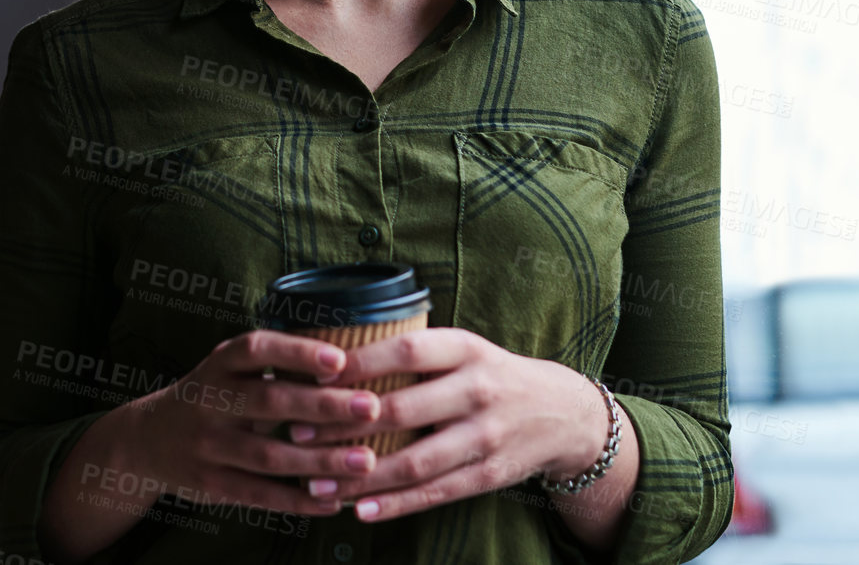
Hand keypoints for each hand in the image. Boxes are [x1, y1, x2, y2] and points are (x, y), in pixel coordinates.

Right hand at [114, 329, 392, 517]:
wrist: (149, 440)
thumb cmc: (214, 395)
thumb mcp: (230, 368)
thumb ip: (276, 364)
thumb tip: (353, 357)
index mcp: (220, 363)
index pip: (257, 349)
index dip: (298, 353)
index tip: (340, 360)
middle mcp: (210, 399)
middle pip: (269, 401)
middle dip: (324, 406)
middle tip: (372, 407)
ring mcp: (207, 444)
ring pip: (268, 455)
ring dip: (320, 460)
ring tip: (366, 462)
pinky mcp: (209, 483)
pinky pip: (258, 495)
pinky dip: (298, 500)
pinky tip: (333, 500)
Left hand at [284, 327, 611, 520]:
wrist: (562, 413)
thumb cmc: (488, 375)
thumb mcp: (461, 348)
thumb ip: (412, 351)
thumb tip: (332, 354)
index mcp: (466, 348)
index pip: (407, 351)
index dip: (360, 363)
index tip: (314, 374)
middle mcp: (478, 390)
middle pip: (403, 410)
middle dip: (345, 424)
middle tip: (297, 430)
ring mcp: (487, 436)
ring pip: (415, 462)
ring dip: (361, 477)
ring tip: (315, 483)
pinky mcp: (490, 475)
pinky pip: (436, 493)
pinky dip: (397, 504)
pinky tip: (360, 510)